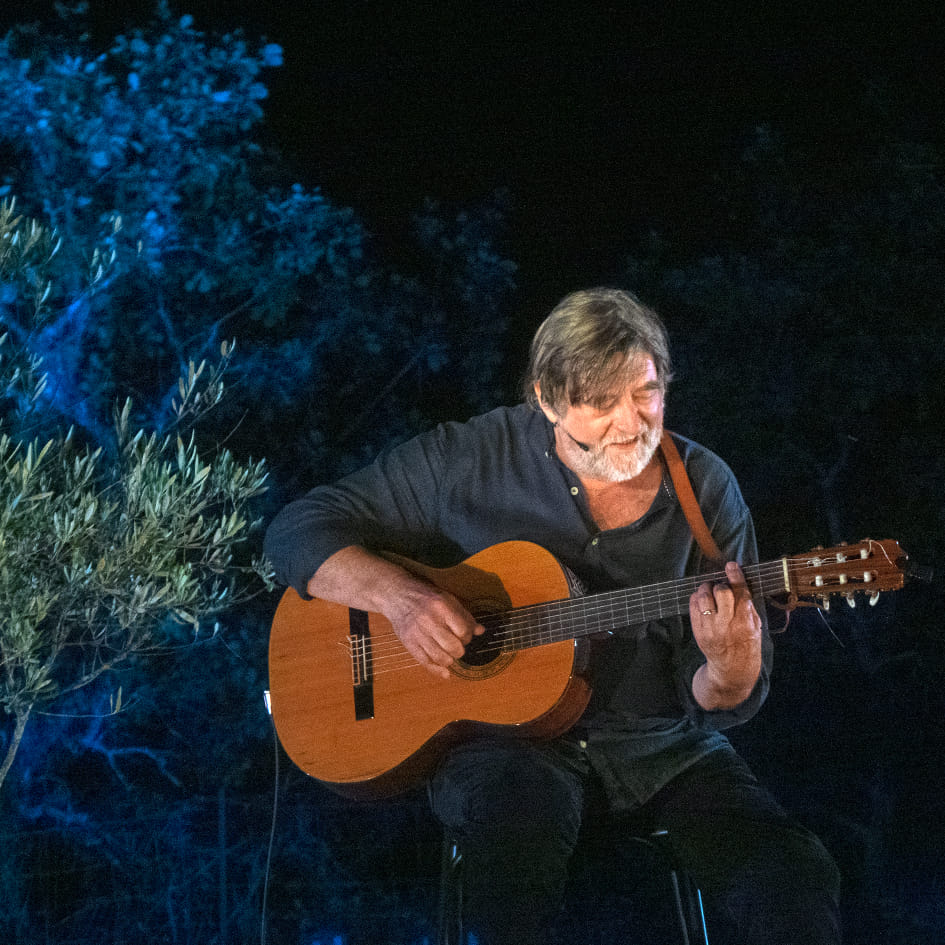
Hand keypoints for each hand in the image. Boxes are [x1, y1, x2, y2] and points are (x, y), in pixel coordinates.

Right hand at [384, 579, 484, 679]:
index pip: (462, 630)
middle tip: (458, 646)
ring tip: (449, 653)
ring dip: (450, 659)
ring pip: (441, 658)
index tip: (465, 635)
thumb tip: (480, 630)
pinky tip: (445, 673)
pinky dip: (437, 670)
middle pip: (453, 647)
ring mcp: (418, 634)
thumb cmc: (426, 597)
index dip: (467, 636)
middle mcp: (429, 621)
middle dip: (460, 650)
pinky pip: (425, 662)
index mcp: (442, 607)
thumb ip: (464, 616)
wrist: (398, 596)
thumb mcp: (448, 599)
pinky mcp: (409, 643)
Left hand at [689, 561, 762, 708]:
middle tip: (722, 587)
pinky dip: (696, 597)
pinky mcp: (697, 631)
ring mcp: (709, 628)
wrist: (732, 669)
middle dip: (721, 585)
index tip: (731, 565)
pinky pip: (692, 605)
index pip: (740, 594)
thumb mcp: (756, 626)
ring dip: (706, 588)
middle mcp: (726, 625)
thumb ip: (748, 606)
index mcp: (745, 623)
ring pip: (703, 596)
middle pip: (720, 592)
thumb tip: (739, 583)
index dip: (735, 577)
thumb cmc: (747, 644)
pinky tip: (703, 599)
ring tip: (711, 590)